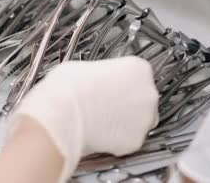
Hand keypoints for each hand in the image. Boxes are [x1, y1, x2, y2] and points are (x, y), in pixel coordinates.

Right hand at [7, 56, 158, 181]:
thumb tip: (95, 80)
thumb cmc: (68, 88)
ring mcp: (144, 119)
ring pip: (138, 120)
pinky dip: (117, 138)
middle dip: (126, 100)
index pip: (138, 72)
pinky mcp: (135, 142)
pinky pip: (130, 139)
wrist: (62, 115)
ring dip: (124, 120)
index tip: (111, 83)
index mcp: (138, 68)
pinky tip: (101, 131)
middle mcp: (148, 93)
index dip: (121, 79)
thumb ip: (100, 73)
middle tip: (104, 102)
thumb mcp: (84, 67)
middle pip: (142, 96)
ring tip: (100, 118)